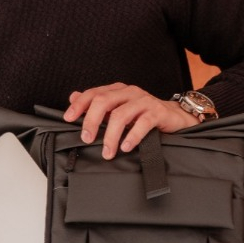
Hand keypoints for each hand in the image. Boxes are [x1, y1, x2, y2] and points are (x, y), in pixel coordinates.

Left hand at [63, 83, 199, 158]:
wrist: (175, 116)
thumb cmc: (144, 114)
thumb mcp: (118, 109)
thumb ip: (96, 104)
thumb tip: (73, 97)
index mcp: (118, 91)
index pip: (94, 93)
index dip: (79, 105)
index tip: (69, 119)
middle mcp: (129, 92)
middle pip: (104, 101)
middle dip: (92, 121)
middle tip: (86, 138)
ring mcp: (144, 101)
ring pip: (121, 115)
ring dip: (111, 136)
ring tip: (107, 152)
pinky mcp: (157, 112)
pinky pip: (142, 123)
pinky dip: (132, 136)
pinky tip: (125, 147)